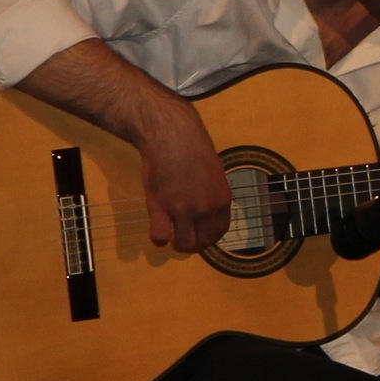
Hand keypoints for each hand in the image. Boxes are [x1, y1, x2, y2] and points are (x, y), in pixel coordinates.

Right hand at [135, 97, 231, 252]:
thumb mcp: (214, 174)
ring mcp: (184, 209)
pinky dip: (158, 237)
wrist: (172, 135)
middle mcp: (206, 208)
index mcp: (222, 199)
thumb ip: (212, 196)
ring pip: (183, 245)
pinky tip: (157, 225)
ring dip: (176, 243)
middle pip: (202, 243)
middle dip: (192, 244)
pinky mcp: (161, 207)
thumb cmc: (192, 149)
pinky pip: (159, 238)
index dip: (208, 238)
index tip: (199, 235)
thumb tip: (207, 216)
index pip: (219, 232)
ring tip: (170, 233)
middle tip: (182, 237)